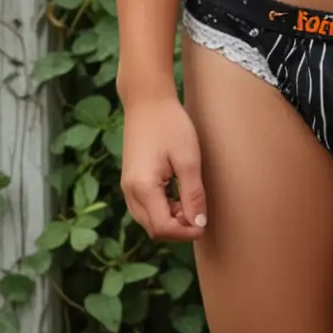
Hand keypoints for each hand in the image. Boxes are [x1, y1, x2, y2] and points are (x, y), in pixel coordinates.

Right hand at [120, 90, 207, 240]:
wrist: (147, 100)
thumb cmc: (171, 125)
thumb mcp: (188, 159)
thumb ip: (193, 194)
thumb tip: (198, 223)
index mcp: (143, 188)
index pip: (162, 228)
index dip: (185, 232)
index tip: (205, 225)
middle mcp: (130, 192)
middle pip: (153, 229)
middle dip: (178, 229)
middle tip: (200, 213)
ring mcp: (127, 187)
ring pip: (148, 220)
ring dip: (170, 220)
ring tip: (191, 202)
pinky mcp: (130, 180)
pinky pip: (145, 207)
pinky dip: (162, 210)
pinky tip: (179, 195)